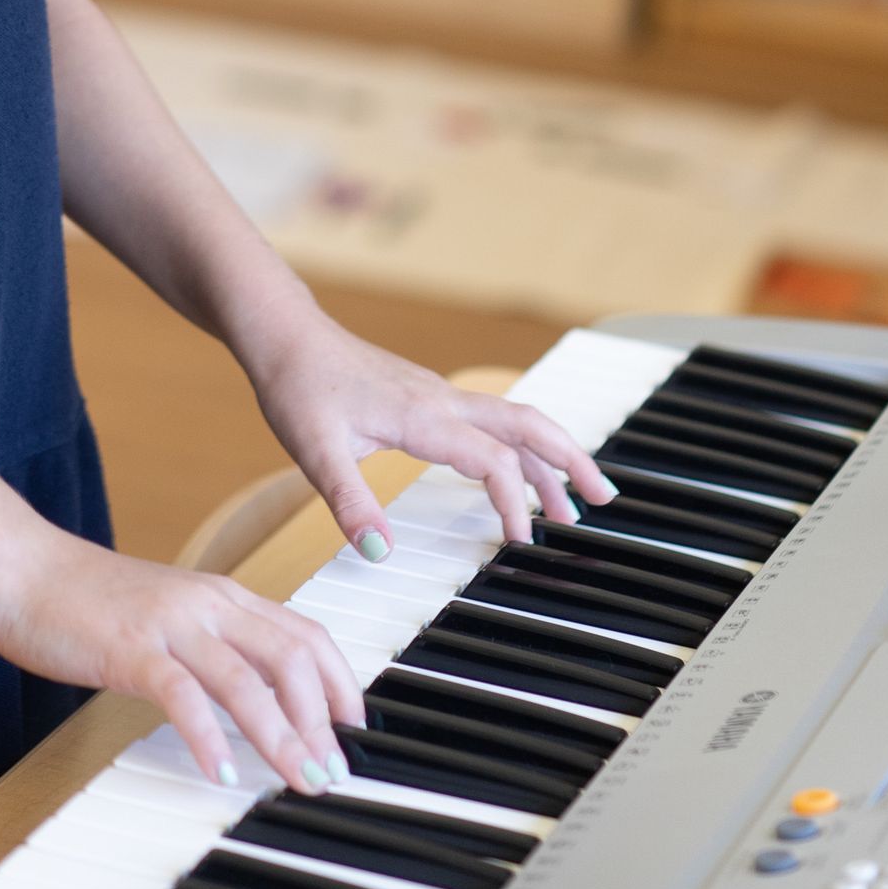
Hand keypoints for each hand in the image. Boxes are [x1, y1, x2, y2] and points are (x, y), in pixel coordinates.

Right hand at [0, 527, 365, 792]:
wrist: (25, 568)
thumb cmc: (91, 599)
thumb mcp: (169, 616)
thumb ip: (212, 646)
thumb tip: (256, 698)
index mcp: (221, 595)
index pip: (304, 633)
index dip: (339, 681)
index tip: (356, 727)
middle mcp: (207, 603)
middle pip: (290, 656)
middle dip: (323, 718)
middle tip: (335, 768)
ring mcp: (170, 623)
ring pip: (246, 679)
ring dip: (282, 735)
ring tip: (301, 778)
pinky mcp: (130, 648)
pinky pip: (181, 695)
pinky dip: (208, 736)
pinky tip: (220, 772)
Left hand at [247, 309, 614, 554]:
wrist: (283, 335)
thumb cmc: (297, 386)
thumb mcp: (314, 451)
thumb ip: (349, 502)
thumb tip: (381, 553)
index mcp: (422, 416)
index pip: (492, 460)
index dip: (514, 501)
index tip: (520, 541)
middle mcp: (440, 401)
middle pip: (525, 425)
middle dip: (569, 460)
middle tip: (603, 500)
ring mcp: (436, 395)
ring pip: (511, 420)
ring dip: (548, 454)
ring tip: (574, 498)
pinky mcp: (426, 397)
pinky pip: (489, 419)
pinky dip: (517, 445)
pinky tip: (515, 467)